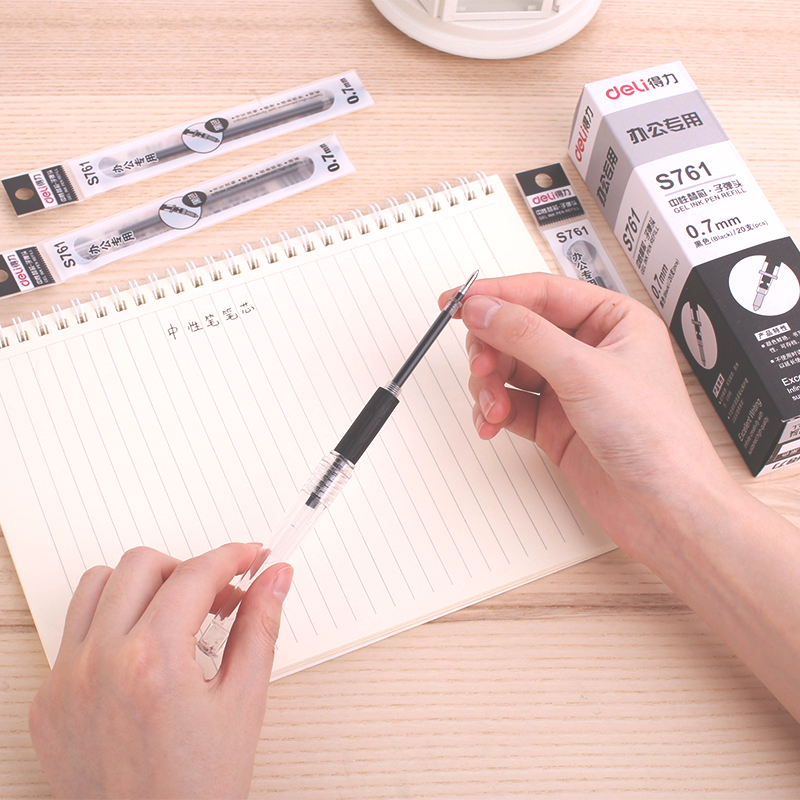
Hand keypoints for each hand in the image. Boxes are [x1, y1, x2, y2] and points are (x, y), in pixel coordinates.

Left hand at [29, 543, 292, 799]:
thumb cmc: (197, 792)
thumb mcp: (244, 704)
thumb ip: (260, 627)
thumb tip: (274, 579)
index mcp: (153, 661)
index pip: (195, 574)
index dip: (232, 556)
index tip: (250, 558)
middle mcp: (99, 663)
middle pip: (141, 565)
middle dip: (187, 568)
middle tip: (217, 596)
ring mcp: (64, 682)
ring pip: (96, 587)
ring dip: (141, 588)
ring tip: (174, 618)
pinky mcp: (47, 702)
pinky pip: (73, 634)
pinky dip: (110, 626)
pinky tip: (141, 656)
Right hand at [441, 272, 735, 558]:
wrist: (663, 508)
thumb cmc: (656, 438)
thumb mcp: (584, 373)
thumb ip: (525, 335)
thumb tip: (483, 307)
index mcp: (612, 321)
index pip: (542, 293)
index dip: (496, 295)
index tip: (457, 301)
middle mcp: (589, 351)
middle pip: (517, 330)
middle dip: (491, 348)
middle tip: (480, 365)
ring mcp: (569, 388)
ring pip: (508, 368)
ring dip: (490, 385)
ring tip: (492, 406)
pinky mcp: (554, 422)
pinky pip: (509, 403)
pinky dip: (493, 411)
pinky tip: (492, 423)